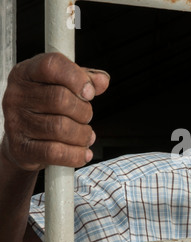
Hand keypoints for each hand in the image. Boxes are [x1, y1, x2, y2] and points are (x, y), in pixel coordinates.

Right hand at [1, 52, 109, 170]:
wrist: (26, 142)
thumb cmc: (48, 109)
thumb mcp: (65, 86)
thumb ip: (86, 79)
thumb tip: (102, 80)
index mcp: (26, 73)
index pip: (52, 65)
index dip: (77, 78)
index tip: (90, 93)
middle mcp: (16, 96)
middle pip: (61, 99)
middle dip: (84, 111)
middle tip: (87, 117)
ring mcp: (15, 123)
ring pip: (61, 127)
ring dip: (83, 134)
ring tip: (86, 136)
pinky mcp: (21, 148)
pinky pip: (55, 152)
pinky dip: (76, 154)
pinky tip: (84, 153)